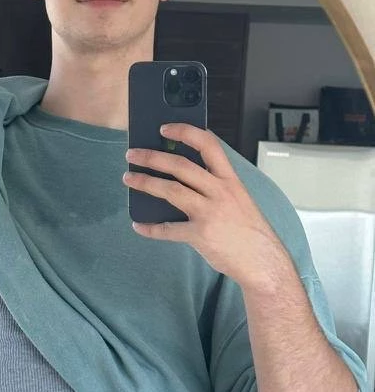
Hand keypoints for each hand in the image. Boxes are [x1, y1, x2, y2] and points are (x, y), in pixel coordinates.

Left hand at [123, 123, 291, 289]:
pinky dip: (150, 228)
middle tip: (133, 154)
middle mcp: (220, 192)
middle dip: (152, 157)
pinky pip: (168, 229)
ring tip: (129, 178)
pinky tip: (138, 225)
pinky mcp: (200, 235)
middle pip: (181, 166)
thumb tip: (181, 176)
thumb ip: (215, 186)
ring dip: (145, 182)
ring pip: (170, 190)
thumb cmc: (249, 230)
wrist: (263, 262)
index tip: (164, 129)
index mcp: (230, 180)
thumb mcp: (239, 199)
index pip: (208, 145)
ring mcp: (209, 213)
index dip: (185, 132)